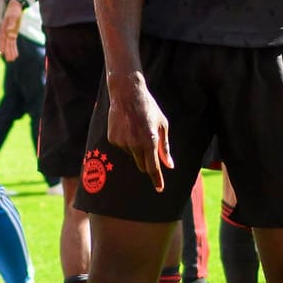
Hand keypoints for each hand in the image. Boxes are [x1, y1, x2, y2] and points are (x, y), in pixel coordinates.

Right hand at [0, 0, 22, 61]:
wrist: (16, 6)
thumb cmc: (14, 10)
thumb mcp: (13, 16)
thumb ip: (11, 23)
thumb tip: (9, 32)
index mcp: (4, 28)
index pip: (3, 38)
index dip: (2, 46)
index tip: (2, 53)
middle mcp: (6, 31)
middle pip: (6, 43)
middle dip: (7, 51)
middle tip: (9, 60)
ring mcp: (9, 32)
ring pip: (9, 44)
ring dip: (10, 51)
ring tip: (11, 59)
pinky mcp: (13, 32)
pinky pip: (13, 42)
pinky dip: (13, 48)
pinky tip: (14, 53)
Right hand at [105, 72, 170, 191]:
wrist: (127, 93)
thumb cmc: (149, 108)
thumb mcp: (162, 125)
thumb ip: (165, 147)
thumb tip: (169, 165)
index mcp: (150, 141)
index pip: (153, 167)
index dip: (157, 179)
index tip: (159, 189)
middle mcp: (135, 144)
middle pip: (142, 165)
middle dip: (147, 162)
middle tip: (148, 145)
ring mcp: (122, 142)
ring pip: (132, 154)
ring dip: (136, 148)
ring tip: (136, 128)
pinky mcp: (112, 139)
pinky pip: (122, 147)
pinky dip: (126, 141)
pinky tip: (127, 126)